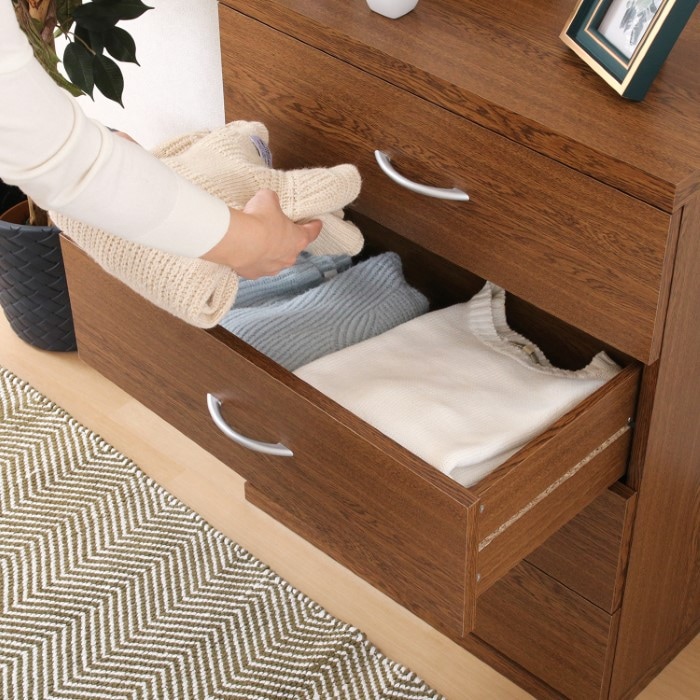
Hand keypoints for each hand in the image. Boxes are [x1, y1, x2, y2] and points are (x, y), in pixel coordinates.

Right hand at [200, 189, 321, 277]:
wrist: (237, 241)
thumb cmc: (258, 220)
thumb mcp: (267, 199)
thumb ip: (272, 200)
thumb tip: (269, 200)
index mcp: (298, 239)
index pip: (312, 232)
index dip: (314, 226)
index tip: (316, 223)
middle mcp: (289, 257)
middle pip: (293, 247)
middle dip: (287, 238)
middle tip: (278, 228)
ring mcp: (272, 268)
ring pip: (275, 259)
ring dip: (270, 250)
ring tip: (258, 240)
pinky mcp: (255, 273)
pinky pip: (257, 265)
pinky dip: (254, 258)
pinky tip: (246, 250)